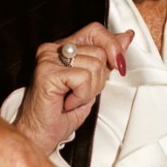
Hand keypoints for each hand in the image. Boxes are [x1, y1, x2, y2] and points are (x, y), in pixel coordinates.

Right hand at [14, 24, 132, 155]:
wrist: (40, 135)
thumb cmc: (61, 114)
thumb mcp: (93, 82)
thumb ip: (107, 58)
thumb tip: (126, 36)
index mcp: (64, 47)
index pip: (95, 31)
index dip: (112, 46)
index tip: (118, 65)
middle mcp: (53, 49)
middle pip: (99, 51)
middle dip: (99, 79)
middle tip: (79, 93)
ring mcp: (48, 58)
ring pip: (94, 65)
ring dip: (89, 90)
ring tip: (71, 98)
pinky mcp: (47, 72)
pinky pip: (83, 78)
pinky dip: (81, 95)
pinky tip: (67, 102)